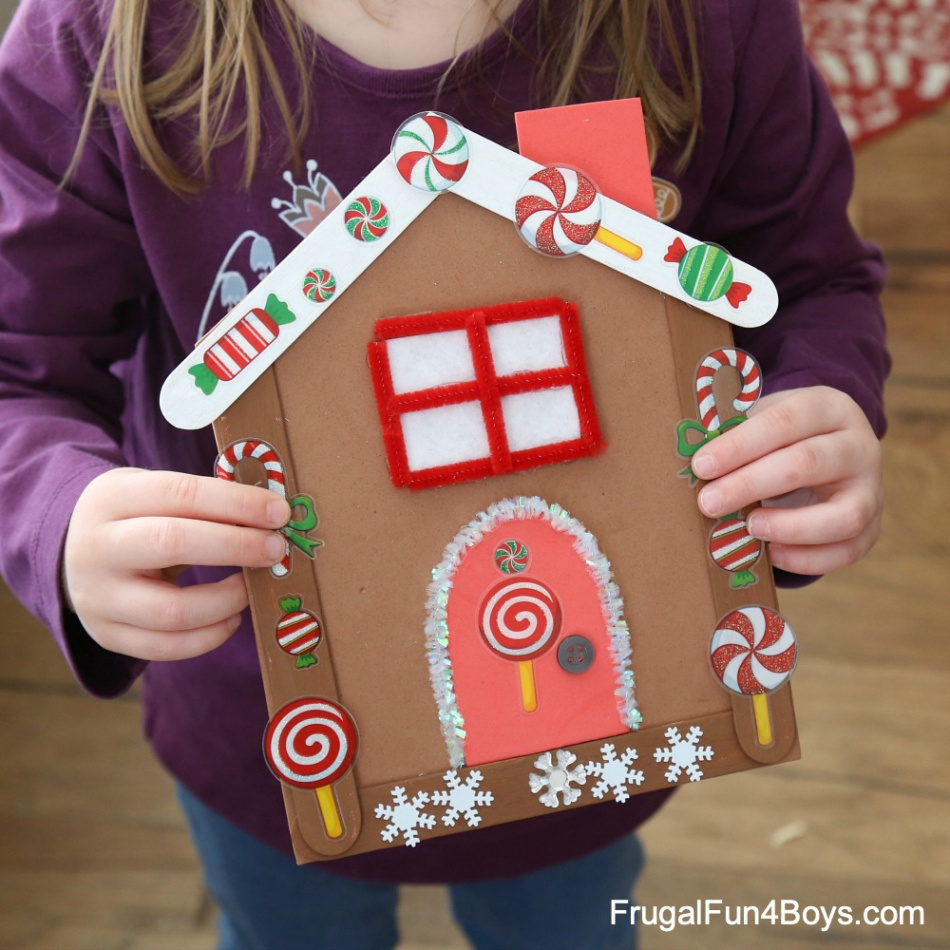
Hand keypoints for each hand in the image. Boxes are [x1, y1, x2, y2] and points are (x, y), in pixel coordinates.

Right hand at [64, 468, 290, 660]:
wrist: (73, 552)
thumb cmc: (137, 516)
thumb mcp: (154, 492)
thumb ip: (205, 501)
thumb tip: (273, 516)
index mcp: (114, 497)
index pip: (180, 494)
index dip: (236, 503)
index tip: (279, 512)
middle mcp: (98, 546)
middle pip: (173, 543)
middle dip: (237, 546)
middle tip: (276, 549)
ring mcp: (98, 596)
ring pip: (173, 609)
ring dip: (228, 600)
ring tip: (252, 586)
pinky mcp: (106, 634)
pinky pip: (165, 648)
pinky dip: (209, 637)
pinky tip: (232, 619)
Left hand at [691, 387, 882, 574]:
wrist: (831, 452)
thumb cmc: (781, 437)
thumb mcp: (764, 420)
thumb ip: (734, 433)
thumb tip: (691, 462)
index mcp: (828, 407)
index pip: (784, 421)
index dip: (740, 444)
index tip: (701, 465)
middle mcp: (859, 445)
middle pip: (808, 463)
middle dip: (750, 484)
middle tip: (708, 503)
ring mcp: (872, 489)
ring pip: (842, 515)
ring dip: (789, 527)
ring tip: (748, 528)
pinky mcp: (872, 528)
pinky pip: (847, 551)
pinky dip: (808, 558)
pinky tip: (771, 554)